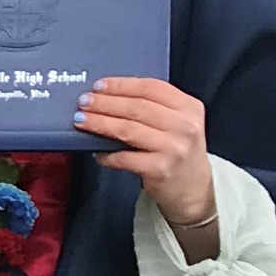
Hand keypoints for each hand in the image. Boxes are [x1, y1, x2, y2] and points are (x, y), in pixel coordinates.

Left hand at [76, 77, 214, 232]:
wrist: (193, 190)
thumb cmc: (177, 151)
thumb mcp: (178, 123)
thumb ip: (154, 107)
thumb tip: (109, 96)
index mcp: (189, 107)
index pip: (152, 88)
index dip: (122, 85)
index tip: (99, 85)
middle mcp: (184, 126)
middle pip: (137, 107)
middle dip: (106, 102)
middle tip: (84, 101)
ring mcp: (173, 148)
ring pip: (128, 129)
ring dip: (101, 123)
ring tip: (82, 120)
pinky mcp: (160, 170)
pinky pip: (125, 158)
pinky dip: (107, 154)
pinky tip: (97, 152)